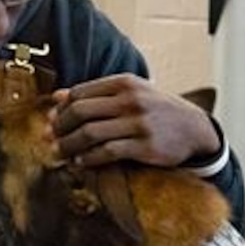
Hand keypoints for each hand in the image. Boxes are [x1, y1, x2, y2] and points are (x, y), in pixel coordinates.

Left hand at [52, 74, 219, 168]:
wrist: (195, 129)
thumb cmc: (156, 111)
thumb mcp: (131, 94)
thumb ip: (96, 94)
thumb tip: (56, 97)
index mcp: (124, 83)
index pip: (80, 93)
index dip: (60, 109)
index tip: (51, 121)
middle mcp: (131, 100)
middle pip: (80, 112)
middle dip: (60, 127)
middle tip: (50, 139)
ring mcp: (139, 123)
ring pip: (89, 133)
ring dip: (69, 145)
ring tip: (61, 152)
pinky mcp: (145, 146)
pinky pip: (107, 152)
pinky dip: (88, 158)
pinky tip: (81, 162)